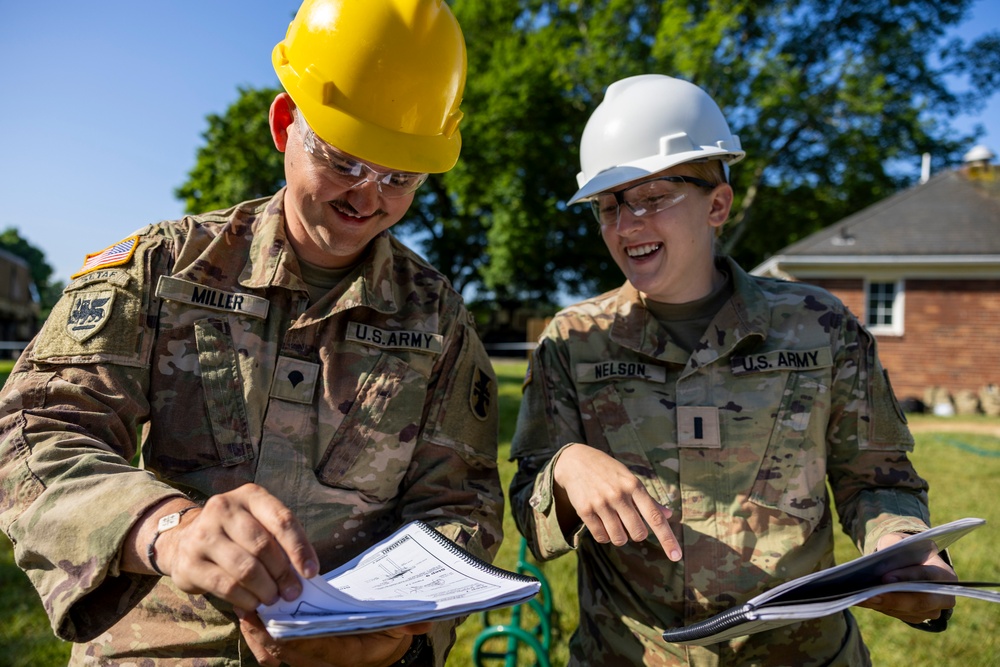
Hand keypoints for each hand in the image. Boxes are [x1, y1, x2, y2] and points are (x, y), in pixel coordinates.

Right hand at [153, 484, 319, 610]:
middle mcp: (223, 509)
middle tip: (292, 592)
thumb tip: (305, 573)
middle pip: (262, 546)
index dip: (299, 548)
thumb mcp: (259, 524)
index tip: (311, 572)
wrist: (185, 540)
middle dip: (283, 574)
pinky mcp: (190, 563)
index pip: (281, 521)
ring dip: (266, 589)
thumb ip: (281, 541)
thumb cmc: (236, 534)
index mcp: (249, 496)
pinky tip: (254, 603)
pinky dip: (246, 599)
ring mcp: (203, 535)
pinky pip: (226, 586)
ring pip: (245, 568)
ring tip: (273, 598)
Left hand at [238, 610, 432, 666]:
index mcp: (345, 654)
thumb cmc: (387, 634)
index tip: (277, 617)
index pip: (315, 648)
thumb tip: (423, 622)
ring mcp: (309, 658)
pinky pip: (275, 647)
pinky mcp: (300, 651)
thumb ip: (405, 624)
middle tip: (251, 608)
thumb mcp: (398, 628)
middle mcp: (323, 661)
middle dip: (265, 632)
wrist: (380, 650)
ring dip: (258, 632)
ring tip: (245, 608)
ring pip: (275, 652)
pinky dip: (261, 632)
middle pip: (286, 651)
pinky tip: (252, 613)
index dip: (293, 636)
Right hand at [552, 443, 680, 560]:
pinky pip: (601, 537)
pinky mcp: (585, 510)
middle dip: (636, 534)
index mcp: (634, 486)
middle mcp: (618, 495)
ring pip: (619, 538)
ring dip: (620, 536)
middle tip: (629, 522)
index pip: (655, 517)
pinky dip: (604, 535)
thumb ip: (648, 499)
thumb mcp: (630, 479)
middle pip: (638, 533)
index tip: (676, 556)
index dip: (667, 539)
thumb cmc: (608, 471)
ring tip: (614, 522)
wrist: (575, 461)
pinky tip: (601, 522)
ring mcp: (601, 503)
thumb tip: (669, 515)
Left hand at [856, 532, 957, 623]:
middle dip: (893, 599)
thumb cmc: (905, 551)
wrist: (910, 563)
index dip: (906, 577)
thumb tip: (878, 562)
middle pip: (920, 602)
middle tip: (870, 595)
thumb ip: (892, 547)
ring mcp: (932, 610)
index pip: (927, 576)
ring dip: (882, 605)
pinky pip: (898, 615)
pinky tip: (861, 600)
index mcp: (944, 573)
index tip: (885, 578)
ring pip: (907, 611)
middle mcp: (943, 596)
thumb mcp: (899, 541)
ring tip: (859, 598)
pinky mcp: (916, 617)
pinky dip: (879, 607)